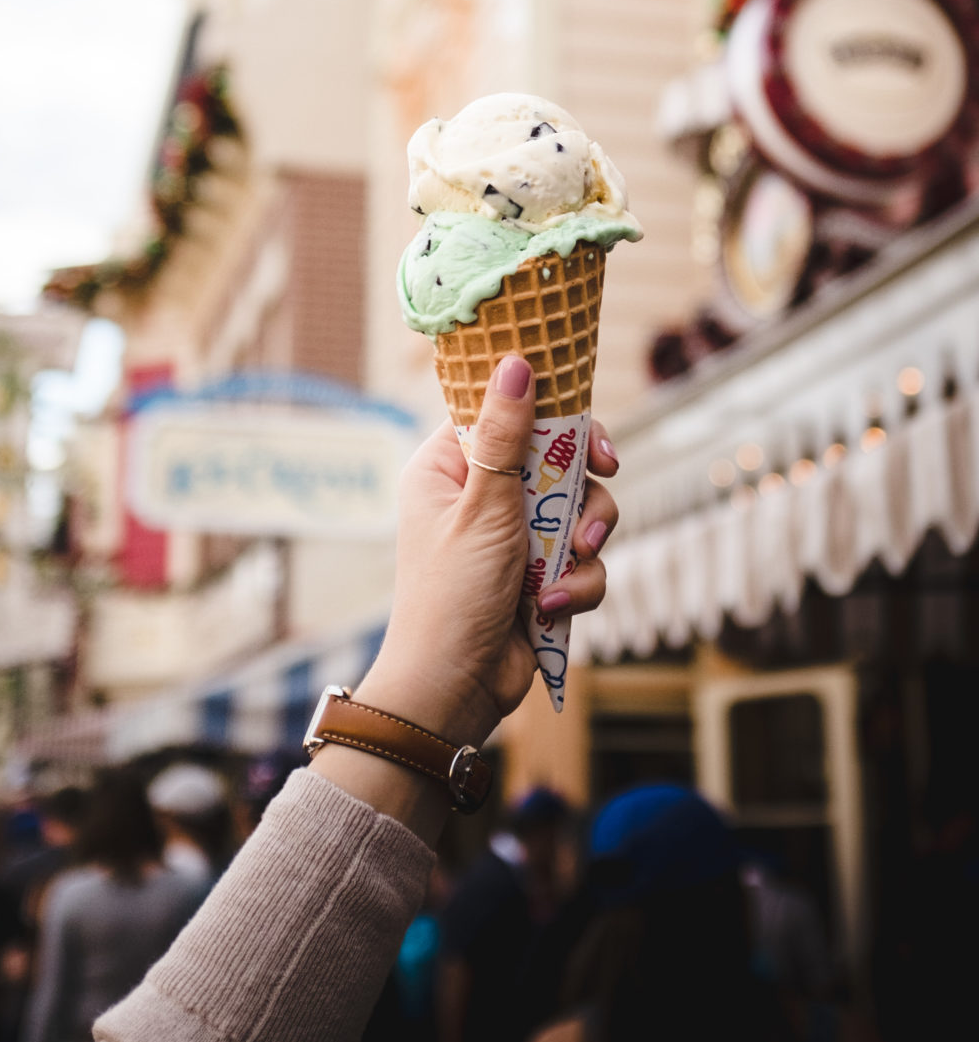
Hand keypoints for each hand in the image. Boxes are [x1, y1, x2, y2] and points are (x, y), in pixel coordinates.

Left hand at [363, 355, 617, 748]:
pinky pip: (581, 562)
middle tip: (605, 480)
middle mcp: (480, 497)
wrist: (454, 690)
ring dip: (585, 540)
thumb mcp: (484, 508)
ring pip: (579, 512)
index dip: (551, 415)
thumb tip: (516, 362)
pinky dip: (577, 584)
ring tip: (569, 565)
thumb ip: (506, 437)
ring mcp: (512, 538)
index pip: (504, 414)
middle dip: (582, 485)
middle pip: (556, 460)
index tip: (590, 430)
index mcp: (448, 469)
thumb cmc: (452, 595)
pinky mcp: (539, 577)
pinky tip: (553, 607)